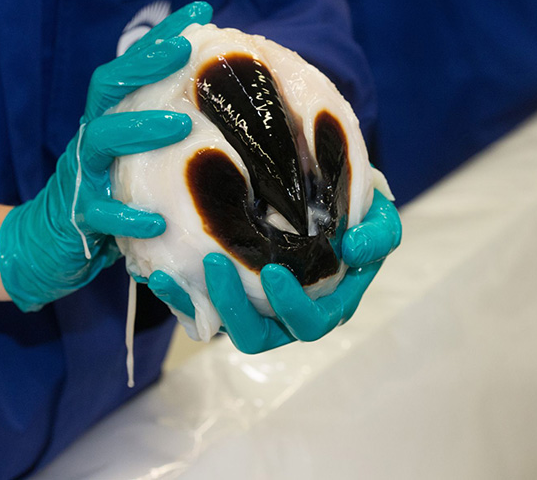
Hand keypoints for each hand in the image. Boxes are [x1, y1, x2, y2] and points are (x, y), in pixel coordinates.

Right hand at [0, 2, 213, 311]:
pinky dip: (129, 217)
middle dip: (143, 65)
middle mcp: (93, 137)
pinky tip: (157, 221)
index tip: (199, 12)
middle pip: (108, 89)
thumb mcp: (133, 158)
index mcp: (109, 120)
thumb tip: (220, 113)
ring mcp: (84, 173)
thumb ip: (160, 134)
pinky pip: (103, 213)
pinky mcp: (81, 214)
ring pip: (102, 141)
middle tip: (182, 51)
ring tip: (181, 125)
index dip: (161, 39)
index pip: (131, 70)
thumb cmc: (108, 193)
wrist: (52, 240)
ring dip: (141, 129)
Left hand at [148, 189, 401, 353]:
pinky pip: (201, 306)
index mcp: (328, 303)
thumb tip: (353, 250)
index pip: (310, 322)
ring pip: (222, 325)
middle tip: (212, 264)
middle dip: (233, 306)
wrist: (322, 199)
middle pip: (258, 336)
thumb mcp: (378, 218)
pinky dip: (179, 294)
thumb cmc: (353, 214)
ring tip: (166, 275)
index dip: (290, 306)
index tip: (271, 272)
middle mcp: (288, 315)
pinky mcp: (231, 294)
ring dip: (194, 303)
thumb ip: (378, 234)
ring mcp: (257, 307)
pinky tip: (157, 272)